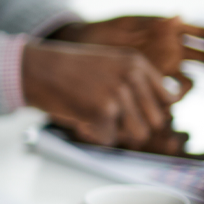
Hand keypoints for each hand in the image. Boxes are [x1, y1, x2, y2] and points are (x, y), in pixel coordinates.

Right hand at [22, 40, 188, 153]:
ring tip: (95, 119)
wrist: (35, 69)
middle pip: (155, 121)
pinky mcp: (102, 110)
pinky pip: (109, 139)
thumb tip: (156, 116)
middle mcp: (132, 76)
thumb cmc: (67, 71)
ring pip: (138, 134)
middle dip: (133, 125)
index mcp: (137, 63)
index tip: (133, 114)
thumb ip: (133, 83)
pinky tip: (79, 119)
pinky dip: (93, 135)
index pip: (168, 99)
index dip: (152, 111)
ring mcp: (118, 92)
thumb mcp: (108, 66)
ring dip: (116, 133)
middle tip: (108, 118)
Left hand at [53, 16, 203, 95]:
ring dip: (194, 88)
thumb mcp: (126, 25)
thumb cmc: (104, 31)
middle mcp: (173, 48)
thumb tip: (179, 15)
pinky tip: (164, 102)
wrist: (81, 47)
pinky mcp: (151, 82)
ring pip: (191, 79)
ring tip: (182, 95)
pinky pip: (170, 93)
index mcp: (173, 29)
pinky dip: (172, 98)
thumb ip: (153, 25)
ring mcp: (164, 66)